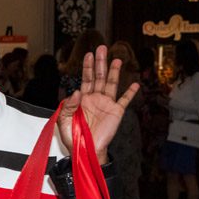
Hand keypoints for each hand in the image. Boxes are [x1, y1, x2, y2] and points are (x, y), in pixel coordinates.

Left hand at [58, 45, 138, 163]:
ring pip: (112, 84)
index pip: (85, 78)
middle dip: (100, 62)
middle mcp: (95, 98)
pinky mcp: (116, 112)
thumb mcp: (63, 120)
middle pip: (99, 76)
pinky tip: (135, 84)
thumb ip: (68, 105)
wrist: (85, 150)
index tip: (88, 54)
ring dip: (114, 71)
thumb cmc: (73, 137)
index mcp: (82, 99)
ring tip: (117, 59)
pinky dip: (130, 92)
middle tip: (102, 48)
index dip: (87, 66)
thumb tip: (76, 91)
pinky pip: (124, 100)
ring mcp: (106, 104)